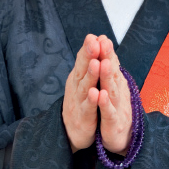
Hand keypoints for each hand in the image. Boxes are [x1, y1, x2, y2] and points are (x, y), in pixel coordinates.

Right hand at [62, 34, 101, 151]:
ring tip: (96, 63)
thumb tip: (95, 39)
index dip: (88, 48)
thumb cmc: (80, 102)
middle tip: (94, 42)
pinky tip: (95, 93)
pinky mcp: (83, 117)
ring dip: (91, 74)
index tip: (95, 36)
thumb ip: (89, 62)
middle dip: (89, 55)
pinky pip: (88, 108)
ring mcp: (79, 101)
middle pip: (83, 68)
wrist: (71, 132)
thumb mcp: (83, 80)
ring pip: (86, 86)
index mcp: (79, 76)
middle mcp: (77, 86)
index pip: (83, 59)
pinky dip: (91, 100)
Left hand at [97, 36, 131, 154]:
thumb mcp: (113, 88)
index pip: (110, 63)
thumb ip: (110, 70)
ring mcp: (117, 107)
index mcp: (116, 83)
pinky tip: (100, 94)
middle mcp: (118, 92)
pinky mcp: (114, 123)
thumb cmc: (116, 109)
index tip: (100, 36)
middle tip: (104, 41)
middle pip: (113, 72)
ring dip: (107, 76)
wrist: (124, 139)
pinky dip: (104, 103)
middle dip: (108, 57)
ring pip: (112, 90)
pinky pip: (108, 112)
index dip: (106, 50)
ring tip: (103, 63)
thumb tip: (106, 48)